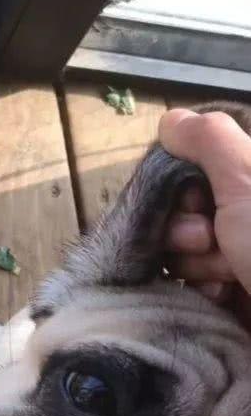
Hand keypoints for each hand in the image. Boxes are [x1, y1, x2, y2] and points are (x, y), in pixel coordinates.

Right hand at [160, 108, 250, 328]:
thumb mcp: (248, 174)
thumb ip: (207, 138)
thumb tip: (172, 121)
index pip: (194, 165)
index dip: (179, 182)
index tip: (194, 199)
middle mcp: (247, 211)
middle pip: (183, 209)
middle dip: (186, 227)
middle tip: (207, 239)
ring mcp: (242, 253)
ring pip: (184, 249)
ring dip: (195, 263)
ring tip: (224, 274)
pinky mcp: (236, 292)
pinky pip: (194, 284)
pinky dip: (203, 290)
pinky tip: (221, 295)